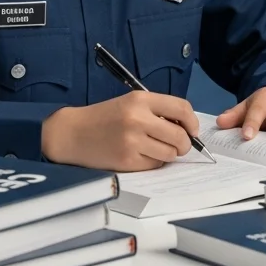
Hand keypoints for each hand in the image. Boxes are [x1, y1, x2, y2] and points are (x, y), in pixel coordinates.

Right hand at [40, 91, 200, 170]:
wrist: (73, 133)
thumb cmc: (105, 117)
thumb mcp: (130, 103)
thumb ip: (157, 111)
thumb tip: (186, 128)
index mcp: (140, 99)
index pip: (181, 108)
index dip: (192, 122)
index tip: (192, 130)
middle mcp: (138, 119)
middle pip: (180, 136)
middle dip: (184, 143)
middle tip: (178, 145)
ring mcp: (132, 141)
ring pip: (170, 153)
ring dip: (169, 154)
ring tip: (156, 149)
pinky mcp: (127, 161)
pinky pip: (155, 165)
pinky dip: (154, 162)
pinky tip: (142, 155)